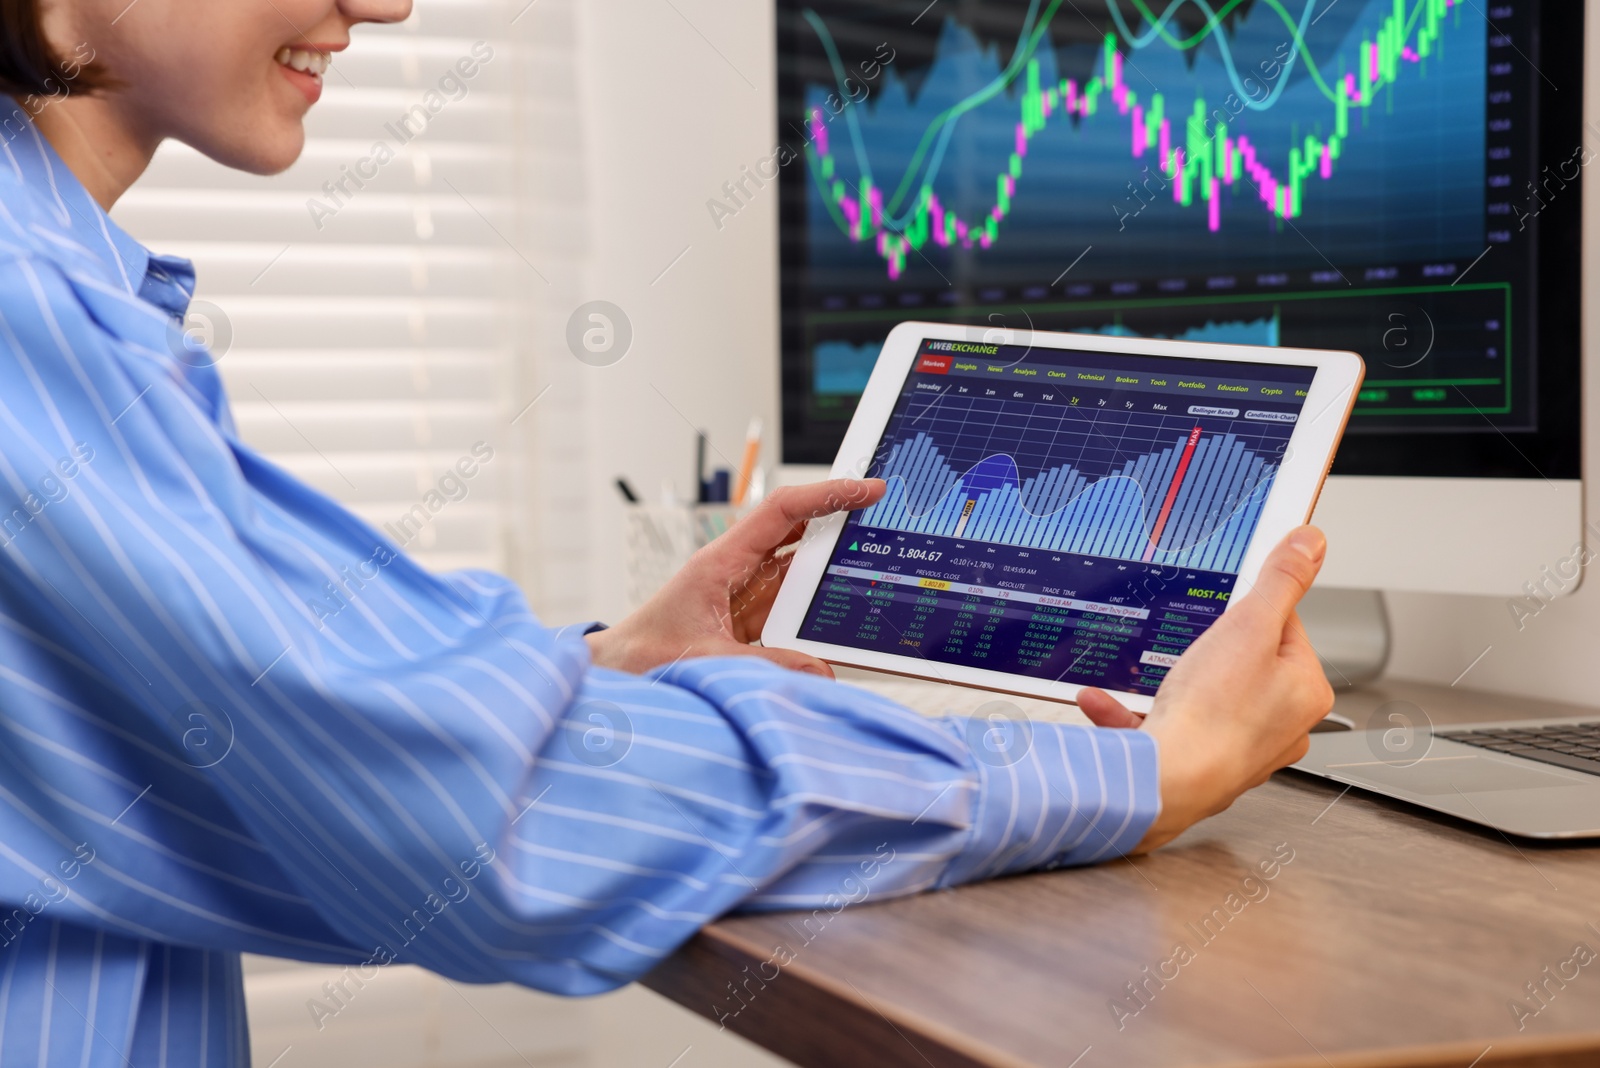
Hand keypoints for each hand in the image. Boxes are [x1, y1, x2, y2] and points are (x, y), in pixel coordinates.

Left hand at [586, 478, 887, 676]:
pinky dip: (821, 604)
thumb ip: (763, 667)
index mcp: (719, 562)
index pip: (781, 512)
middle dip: (840, 521)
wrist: (614, 673)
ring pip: (799, 568)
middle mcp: (735, 570)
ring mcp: (743, 593)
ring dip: (833, 566)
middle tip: (886, 517)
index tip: (866, 489)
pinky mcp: (747, 619)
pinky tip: (846, 613)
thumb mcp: (703, 661)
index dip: (826, 495)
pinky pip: (793, 604)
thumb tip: (821, 672)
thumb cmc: (641, 657)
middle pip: (797, 532)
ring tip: (876, 563)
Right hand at [1076, 526, 1334, 851]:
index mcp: (1305, 690)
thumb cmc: (1214, 715)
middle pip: (1242, 662)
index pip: (1284, 627)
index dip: (1248, 610)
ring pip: (1202, 699)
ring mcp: (1240, 748)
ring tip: (1138, 670)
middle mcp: (1281, 725)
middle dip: (1202, 648)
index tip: (1222, 606)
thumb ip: (1279, 582)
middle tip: (1180, 639)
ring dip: (1165, 682)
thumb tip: (1309, 544)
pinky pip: (1167, 728)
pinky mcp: (1200, 764)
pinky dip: (1135, 713)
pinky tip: (1105, 701)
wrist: (1167, 783)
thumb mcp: (1248, 627)